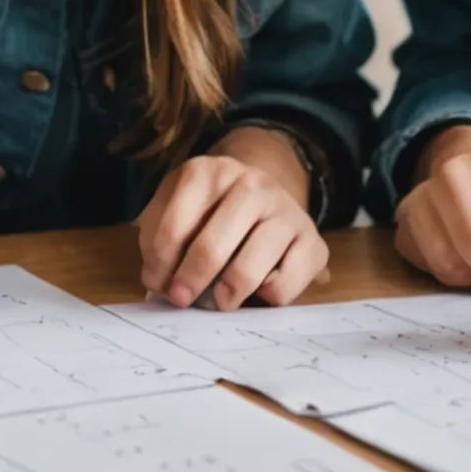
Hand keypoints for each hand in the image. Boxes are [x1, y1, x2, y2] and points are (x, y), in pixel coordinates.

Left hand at [137, 129, 330, 308]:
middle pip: (211, 248)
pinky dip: (266, 298)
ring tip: (218, 300)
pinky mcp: (314, 242)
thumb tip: (158, 281)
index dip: (160, 264)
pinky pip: (283, 287)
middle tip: (181, 299)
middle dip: (190, 282)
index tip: (156, 284)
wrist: (264, 199)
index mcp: (207, 172)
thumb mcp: (176, 209)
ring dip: (226, 295)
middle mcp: (251, 183)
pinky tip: (258, 289)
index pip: (173, 227)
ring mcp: (286, 210)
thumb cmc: (209, 212)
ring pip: (248, 271)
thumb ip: (158, 239)